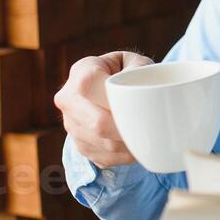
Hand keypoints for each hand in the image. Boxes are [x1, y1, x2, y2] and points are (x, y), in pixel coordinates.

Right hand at [54, 51, 153, 167]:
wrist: (110, 88)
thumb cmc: (128, 73)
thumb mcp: (135, 62)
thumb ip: (139, 70)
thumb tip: (144, 92)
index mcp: (81, 70)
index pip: (89, 84)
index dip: (115, 99)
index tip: (140, 105)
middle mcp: (68, 98)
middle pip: (97, 122)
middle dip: (128, 129)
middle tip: (151, 130)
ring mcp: (70, 124)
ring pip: (103, 143)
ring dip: (129, 146)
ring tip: (148, 138)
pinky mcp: (78, 144)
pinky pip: (103, 157)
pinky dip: (124, 157)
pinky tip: (137, 147)